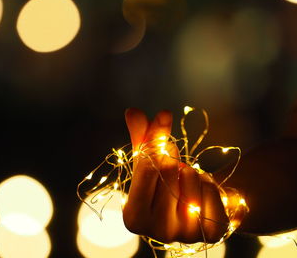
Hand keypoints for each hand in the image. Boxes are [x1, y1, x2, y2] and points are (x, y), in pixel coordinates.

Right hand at [122, 108, 228, 242]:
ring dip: (190, 171)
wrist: (193, 205)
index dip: (155, 141)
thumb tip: (132, 111)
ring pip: (192, 178)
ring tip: (185, 182)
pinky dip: (207, 182)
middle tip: (173, 167)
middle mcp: (158, 231)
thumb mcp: (148, 161)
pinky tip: (200, 192)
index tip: (164, 117)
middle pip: (169, 170)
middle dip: (172, 160)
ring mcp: (186, 235)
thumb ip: (140, 137)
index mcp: (134, 217)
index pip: (146, 168)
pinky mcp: (212, 233)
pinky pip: (211, 188)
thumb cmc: (163, 183)